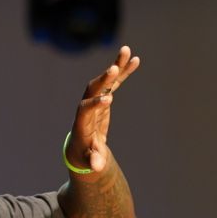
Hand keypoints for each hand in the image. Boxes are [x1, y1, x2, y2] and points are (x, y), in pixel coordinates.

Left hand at [66, 45, 140, 173]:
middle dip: (103, 80)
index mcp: (82, 124)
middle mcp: (86, 108)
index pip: (85, 110)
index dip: (95, 104)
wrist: (81, 148)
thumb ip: (93, 161)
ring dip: (115, 66)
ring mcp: (95, 100)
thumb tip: (96, 166)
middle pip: (92, 90)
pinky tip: (134, 59)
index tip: (108, 99)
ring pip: (104, 81)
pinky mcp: (104, 97)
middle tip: (113, 69)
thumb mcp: (89, 161)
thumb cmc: (85, 156)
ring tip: (126, 51)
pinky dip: (123, 72)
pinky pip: (114, 82)